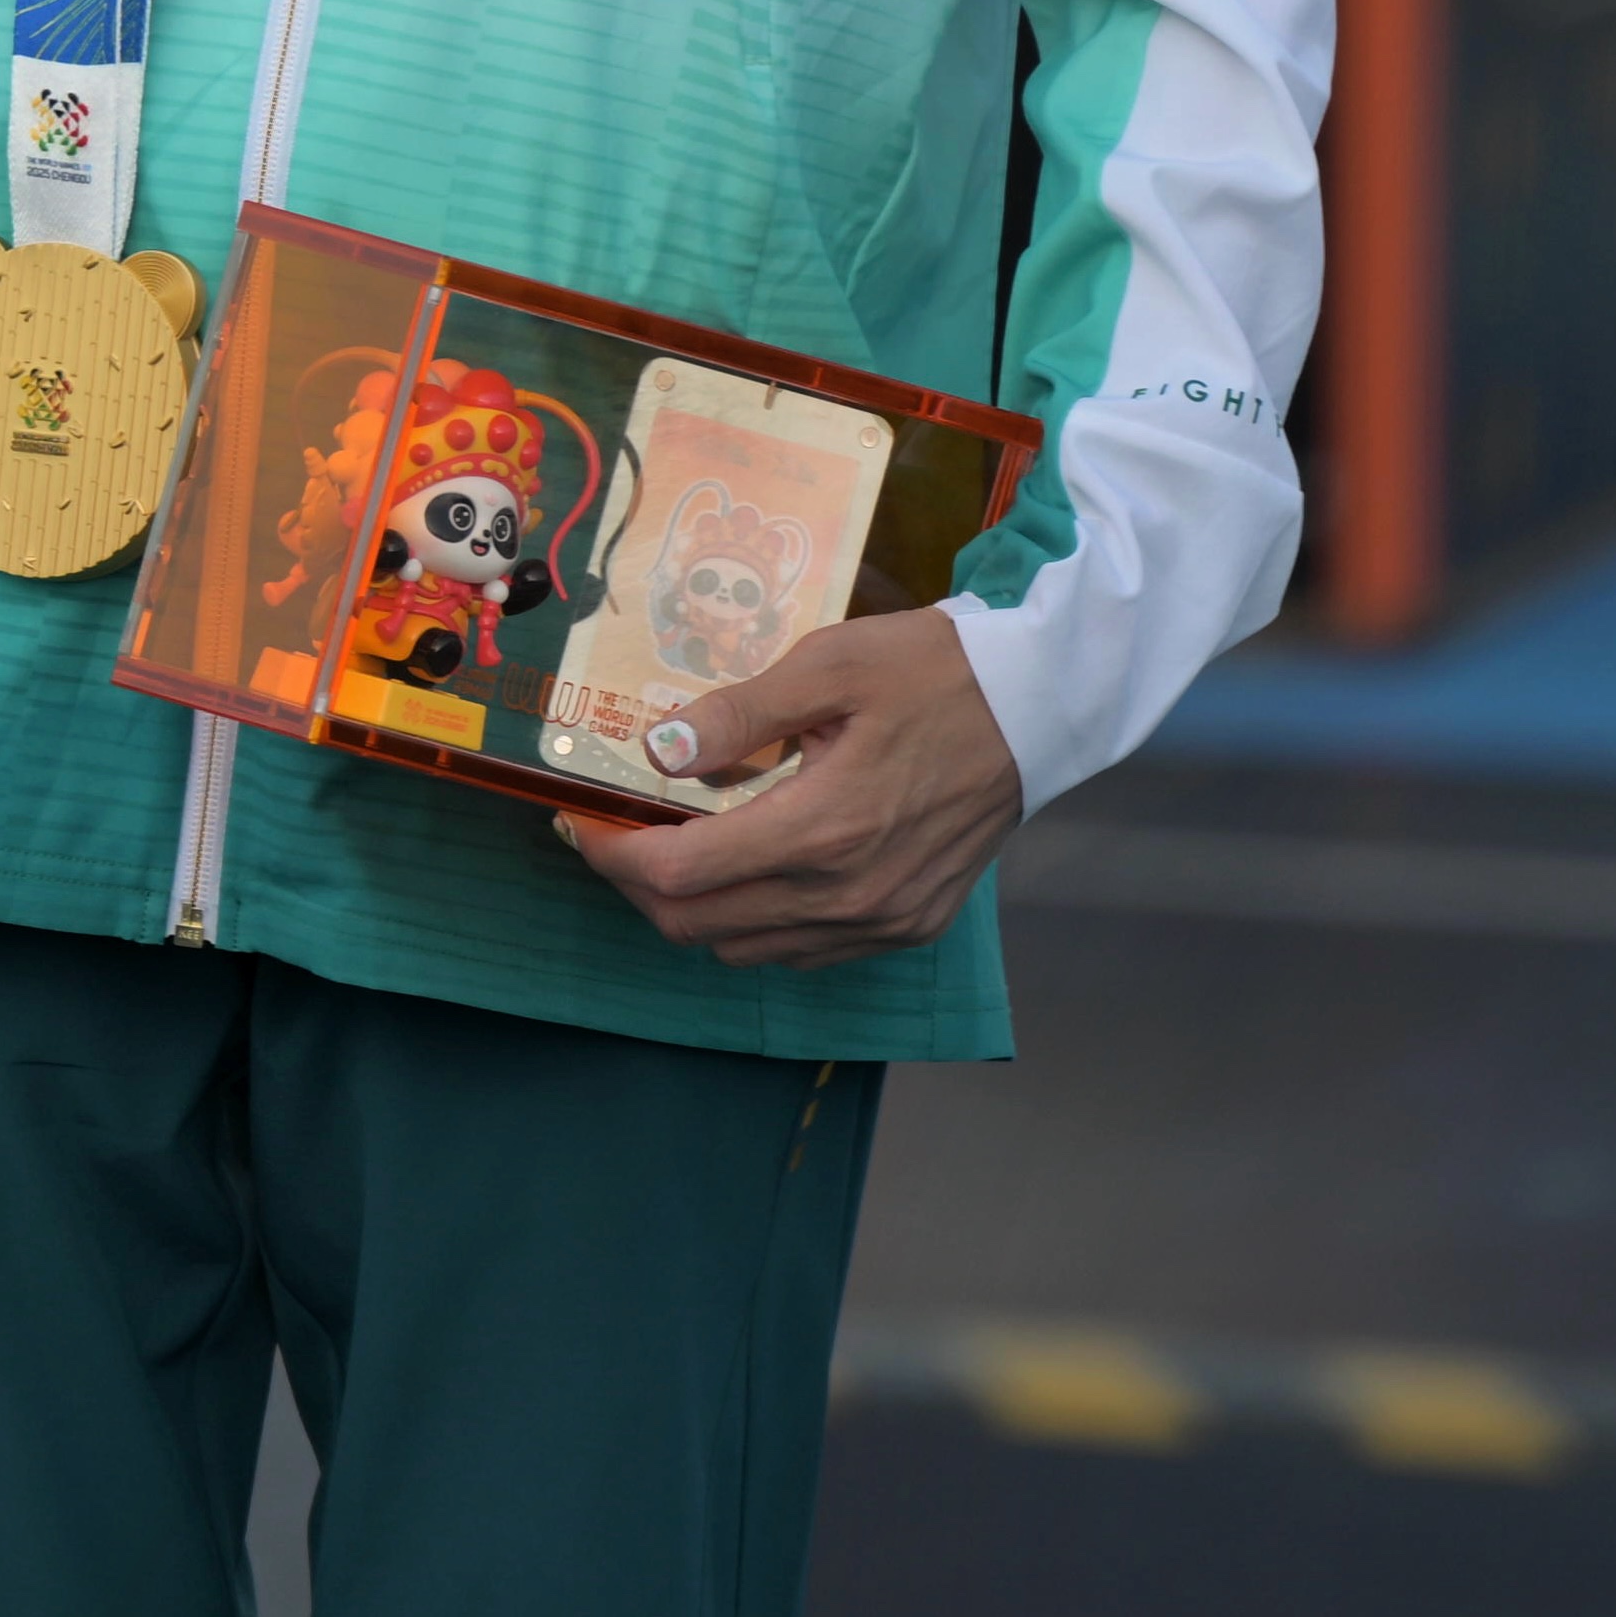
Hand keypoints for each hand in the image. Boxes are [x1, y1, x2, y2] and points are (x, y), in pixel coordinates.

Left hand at [561, 609, 1021, 970]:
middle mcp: (849, 896)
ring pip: (746, 948)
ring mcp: (881, 922)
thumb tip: (657, 752)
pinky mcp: (908, 927)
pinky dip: (753, 924)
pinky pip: (801, 952)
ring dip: (692, 909)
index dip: (611, 854)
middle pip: (700, 925)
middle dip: (638, 885)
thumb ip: (738, 714)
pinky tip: (747, 868)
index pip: (680, 874)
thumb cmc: (932, 671)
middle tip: (612, 832)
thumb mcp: (829, 664)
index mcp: (823, 828)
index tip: (576, 819)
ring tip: (673, 846)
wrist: (1039, 707)